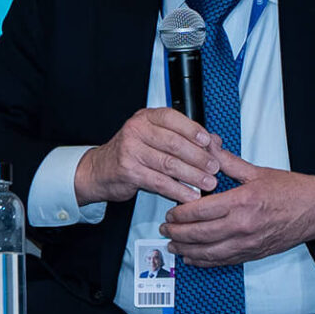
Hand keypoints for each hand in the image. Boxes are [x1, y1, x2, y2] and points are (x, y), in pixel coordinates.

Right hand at [75, 109, 222, 205]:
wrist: (99, 170)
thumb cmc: (131, 153)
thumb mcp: (154, 138)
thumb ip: (183, 137)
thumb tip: (214, 141)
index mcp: (145, 118)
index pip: (172, 119)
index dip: (193, 130)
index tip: (209, 142)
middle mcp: (136, 131)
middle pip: (174, 143)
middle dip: (199, 157)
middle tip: (214, 167)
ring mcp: (131, 151)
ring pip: (169, 164)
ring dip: (193, 176)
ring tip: (208, 183)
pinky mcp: (129, 171)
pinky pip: (160, 182)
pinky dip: (178, 190)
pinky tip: (190, 195)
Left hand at [161, 151, 314, 265]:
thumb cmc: (290, 191)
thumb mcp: (256, 171)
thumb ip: (227, 162)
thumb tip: (207, 147)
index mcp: (241, 202)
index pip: (200, 211)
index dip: (180, 214)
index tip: (170, 212)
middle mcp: (243, 226)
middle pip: (200, 234)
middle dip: (178, 233)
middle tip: (165, 229)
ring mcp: (248, 243)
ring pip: (209, 252)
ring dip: (187, 250)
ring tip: (173, 246)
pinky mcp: (253, 253)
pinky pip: (223, 261)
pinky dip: (205, 261)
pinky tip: (193, 258)